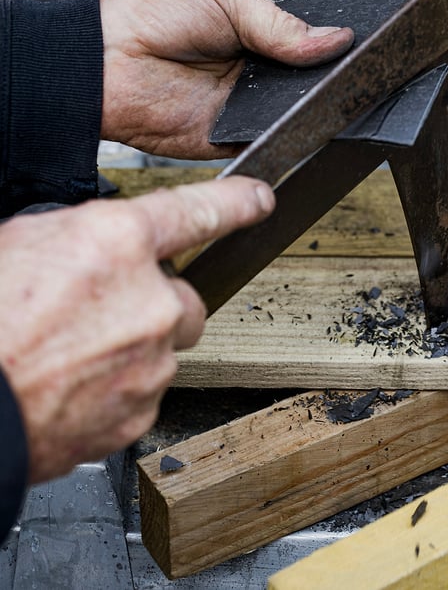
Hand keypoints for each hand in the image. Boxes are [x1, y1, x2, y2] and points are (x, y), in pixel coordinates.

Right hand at [0, 176, 273, 483]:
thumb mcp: (23, 243)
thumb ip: (80, 237)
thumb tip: (94, 245)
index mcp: (117, 242)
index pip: (199, 209)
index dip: (237, 202)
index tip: (259, 200)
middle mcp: (149, 300)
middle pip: (185, 296)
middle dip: (155, 303)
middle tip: (101, 314)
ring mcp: (150, 361)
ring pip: (164, 348)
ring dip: (132, 349)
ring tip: (70, 356)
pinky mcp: (139, 412)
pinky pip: (143, 392)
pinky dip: (116, 390)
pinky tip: (72, 386)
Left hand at [100, 0, 353, 157]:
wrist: (105, 60)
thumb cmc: (151, 17)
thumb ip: (280, 22)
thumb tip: (335, 38)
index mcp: (259, 35)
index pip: (311, 44)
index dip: (331, 46)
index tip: (353, 44)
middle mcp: (256, 73)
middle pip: (310, 81)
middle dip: (324, 76)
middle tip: (332, 69)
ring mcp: (245, 108)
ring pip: (295, 113)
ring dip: (305, 105)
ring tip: (307, 89)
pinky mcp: (231, 139)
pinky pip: (268, 142)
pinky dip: (282, 135)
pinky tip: (287, 118)